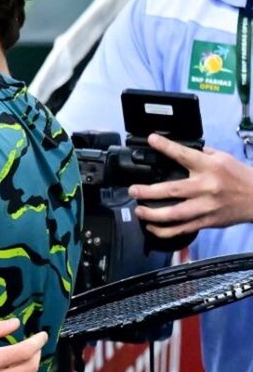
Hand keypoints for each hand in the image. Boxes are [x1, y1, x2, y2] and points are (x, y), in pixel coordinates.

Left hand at [129, 133, 252, 236]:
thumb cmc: (239, 176)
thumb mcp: (222, 158)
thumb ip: (200, 154)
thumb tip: (177, 149)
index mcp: (210, 167)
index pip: (184, 155)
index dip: (166, 147)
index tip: (152, 140)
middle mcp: (206, 187)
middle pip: (173, 190)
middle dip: (148, 191)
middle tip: (133, 190)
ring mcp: (206, 207)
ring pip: (175, 214)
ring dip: (153, 214)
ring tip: (138, 210)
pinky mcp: (208, 222)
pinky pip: (183, 229)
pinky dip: (165, 231)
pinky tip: (151, 227)